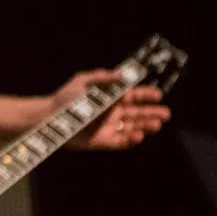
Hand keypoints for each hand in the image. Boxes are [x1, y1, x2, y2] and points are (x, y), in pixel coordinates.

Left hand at [55, 69, 170, 150]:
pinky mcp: (105, 141)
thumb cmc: (66, 97)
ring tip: (156, 124)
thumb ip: (102, 77)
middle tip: (166, 113)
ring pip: (134, 127)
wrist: (50, 117)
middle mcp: (114, 113)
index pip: (134, 96)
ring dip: (146, 126)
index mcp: (111, 98)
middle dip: (153, 113)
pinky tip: (139, 135)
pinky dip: (132, 139)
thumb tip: (121, 74)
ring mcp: (111, 127)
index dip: (146, 95)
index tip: (158, 95)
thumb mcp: (82, 81)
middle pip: (138, 113)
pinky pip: (122, 141)